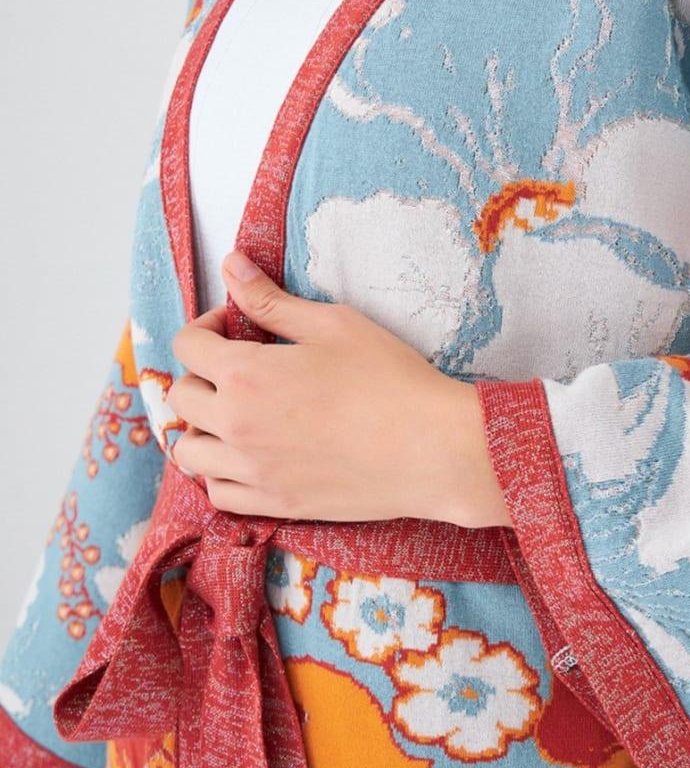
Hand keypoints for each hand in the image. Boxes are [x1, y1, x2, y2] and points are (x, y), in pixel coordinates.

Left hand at [164, 250, 511, 528]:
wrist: (430, 448)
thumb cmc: (387, 377)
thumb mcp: (330, 324)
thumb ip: (270, 299)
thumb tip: (230, 265)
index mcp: (244, 375)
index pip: (187, 345)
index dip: (206, 326)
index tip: (236, 324)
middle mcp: (234, 425)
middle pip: (182, 397)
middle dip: (201, 372)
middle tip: (239, 366)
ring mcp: (251, 470)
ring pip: (188, 451)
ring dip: (201, 426)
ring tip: (235, 413)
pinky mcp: (273, 503)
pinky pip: (217, 492)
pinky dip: (220, 472)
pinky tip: (248, 454)